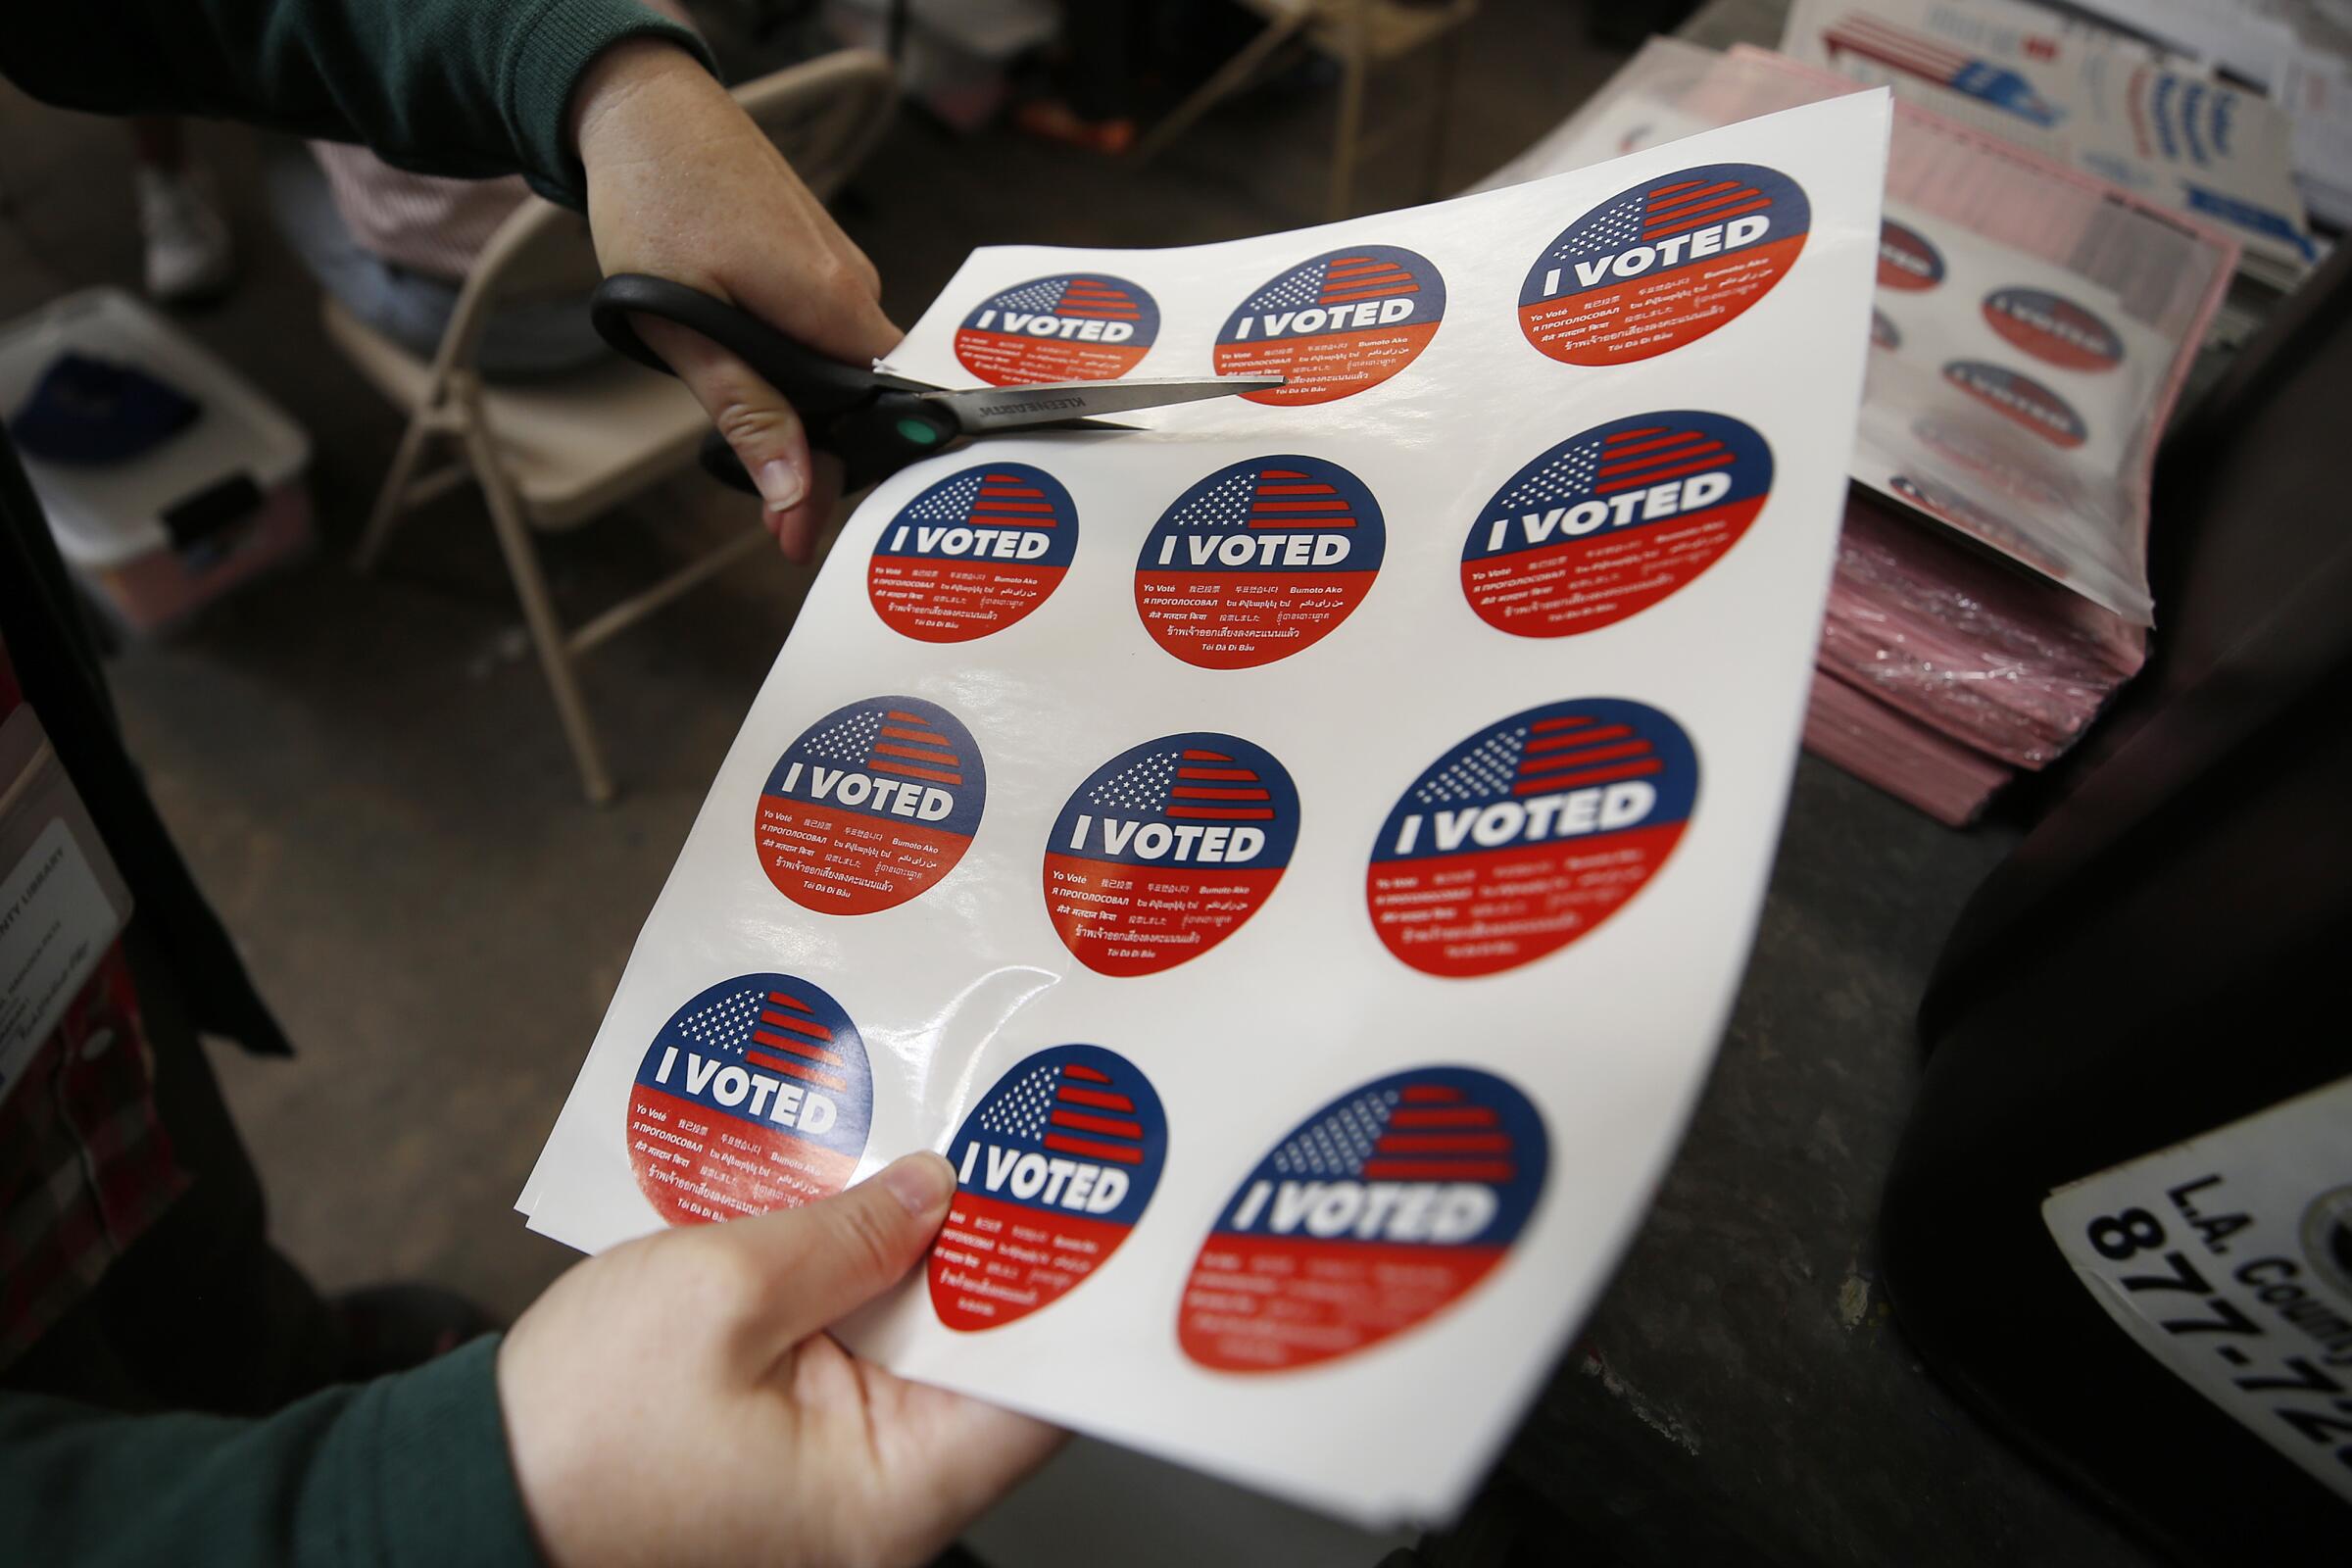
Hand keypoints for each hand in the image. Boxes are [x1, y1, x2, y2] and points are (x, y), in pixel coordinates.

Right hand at [498, 1153, 1061, 1566]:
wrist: (459, 1496)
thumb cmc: (572, 1432)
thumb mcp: (717, 1293)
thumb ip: (844, 1235)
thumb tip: (933, 1190)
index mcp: (890, 1494)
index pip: (1038, 1395)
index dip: (1065, 1291)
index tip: (1078, 1198)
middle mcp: (882, 1508)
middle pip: (982, 1366)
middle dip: (983, 1252)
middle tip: (1002, 1145)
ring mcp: (837, 1489)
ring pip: (915, 1355)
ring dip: (913, 1262)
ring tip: (929, 1155)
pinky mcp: (793, 1462)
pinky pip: (854, 1365)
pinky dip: (854, 1290)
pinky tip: (850, 1210)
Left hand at [570, 41, 902, 561]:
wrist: (644, 108)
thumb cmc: (655, 201)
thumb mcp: (683, 325)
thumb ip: (748, 410)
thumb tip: (795, 490)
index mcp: (832, 307)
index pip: (868, 421)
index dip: (832, 481)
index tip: (794, 540)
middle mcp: (855, 287)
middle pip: (856, 399)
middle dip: (811, 450)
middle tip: (765, 507)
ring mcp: (841, 269)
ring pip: (835, 366)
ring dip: (794, 399)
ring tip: (736, 407)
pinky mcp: (822, 257)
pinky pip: (822, 330)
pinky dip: (789, 357)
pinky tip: (742, 353)